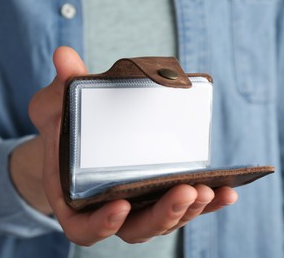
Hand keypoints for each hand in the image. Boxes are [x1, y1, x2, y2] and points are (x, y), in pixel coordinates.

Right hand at [23, 46, 237, 244]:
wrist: (81, 134)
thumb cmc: (65, 126)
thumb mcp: (56, 105)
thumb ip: (62, 88)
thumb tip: (64, 57)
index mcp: (75, 196)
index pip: (84, 226)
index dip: (101, 224)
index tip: (120, 205)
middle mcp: (108, 206)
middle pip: (135, 227)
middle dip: (162, 215)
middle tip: (185, 191)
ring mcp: (137, 203)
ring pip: (163, 220)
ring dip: (189, 210)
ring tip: (208, 189)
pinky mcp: (159, 194)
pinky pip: (183, 207)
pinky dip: (205, 204)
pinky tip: (226, 191)